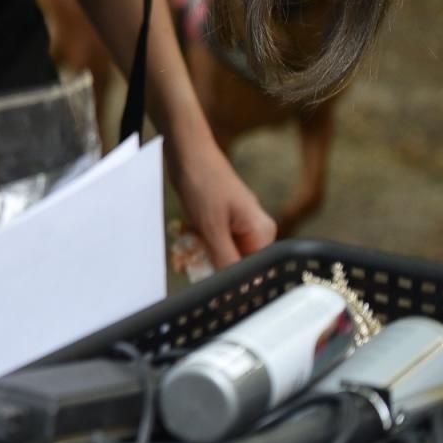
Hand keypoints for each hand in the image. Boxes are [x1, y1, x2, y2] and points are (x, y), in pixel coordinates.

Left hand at [168, 140, 275, 268]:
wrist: (187, 152)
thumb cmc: (204, 182)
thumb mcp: (213, 227)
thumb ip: (225, 260)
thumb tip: (235, 290)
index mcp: (262, 232)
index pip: (251, 271)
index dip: (228, 279)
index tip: (205, 279)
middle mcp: (254, 230)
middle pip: (234, 263)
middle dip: (208, 264)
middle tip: (185, 262)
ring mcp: (236, 225)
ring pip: (218, 253)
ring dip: (198, 252)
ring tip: (181, 248)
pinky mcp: (220, 220)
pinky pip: (210, 240)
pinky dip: (196, 240)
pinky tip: (183, 233)